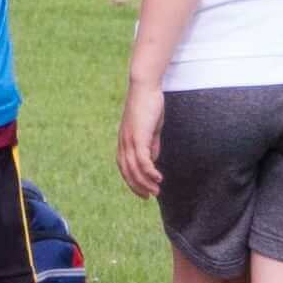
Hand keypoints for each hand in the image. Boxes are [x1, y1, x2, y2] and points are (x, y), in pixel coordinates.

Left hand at [116, 83, 163, 199]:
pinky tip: (158, 178)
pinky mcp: (138, 137)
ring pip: (135, 169)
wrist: (145, 87)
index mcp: (124, 141)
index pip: (125, 168)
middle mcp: (124, 143)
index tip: (143, 191)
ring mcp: (130, 140)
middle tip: (151, 196)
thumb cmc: (149, 105)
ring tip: (157, 191)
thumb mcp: (150, 129)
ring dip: (145, 182)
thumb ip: (151, 144)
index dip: (133, 181)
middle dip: (138, 187)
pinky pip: (142, 160)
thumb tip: (153, 160)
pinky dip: (149, 171)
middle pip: (128, 172)